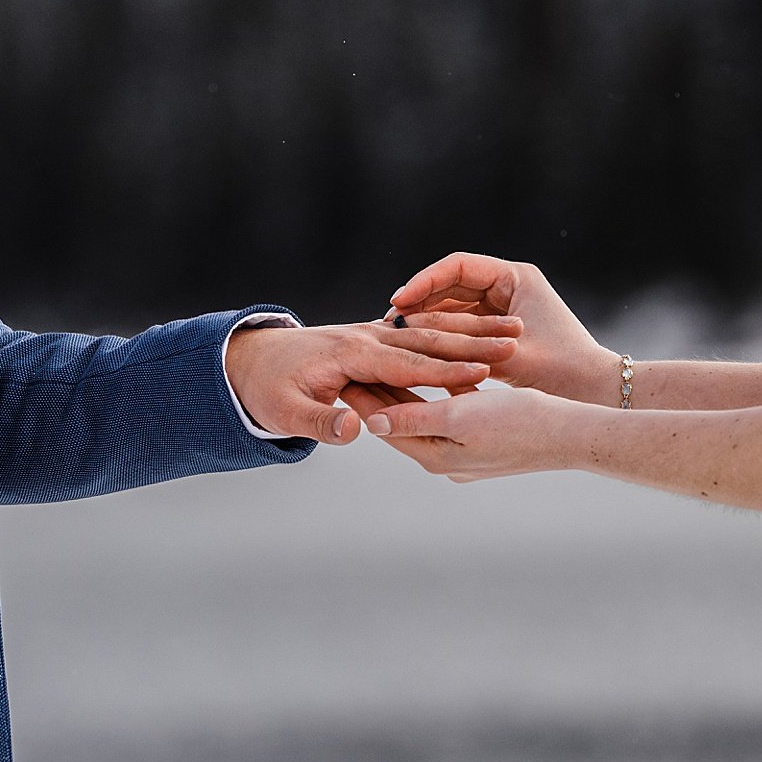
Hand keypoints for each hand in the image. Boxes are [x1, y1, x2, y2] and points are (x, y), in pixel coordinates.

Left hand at [225, 319, 516, 442]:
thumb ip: (323, 422)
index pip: (409, 363)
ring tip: (512, 331)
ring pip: (430, 333)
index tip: (485, 370)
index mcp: (350, 354)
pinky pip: (421, 335)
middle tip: (515, 337)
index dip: (447, 369)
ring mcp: (370, 336)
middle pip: (429, 340)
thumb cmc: (266, 390)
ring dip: (471, 333)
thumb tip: (356, 429)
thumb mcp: (286, 412)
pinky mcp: (373, 340)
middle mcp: (365, 338)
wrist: (246, 361)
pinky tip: (482, 338)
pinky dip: (454, 335)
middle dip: (474, 340)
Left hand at [343, 384, 585, 480]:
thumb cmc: (522, 422)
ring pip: (425, 414)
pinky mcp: (482, 441)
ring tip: (381, 363)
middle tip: (349, 362)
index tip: (339, 370)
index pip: (385, 423)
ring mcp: (464, 453)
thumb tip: (369, 423)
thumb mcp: (461, 417)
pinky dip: (436, 393)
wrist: (573, 435)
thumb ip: (414, 419)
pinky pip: (449, 413)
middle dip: (377, 392)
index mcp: (436, 455)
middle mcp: (446, 459)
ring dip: (405, 389)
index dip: (361, 394)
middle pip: (400, 420)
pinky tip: (429, 373)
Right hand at [388, 253, 620, 404]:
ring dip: (429, 320)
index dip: (423, 282)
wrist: (596, 394)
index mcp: (516, 277)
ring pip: (455, 306)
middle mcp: (510, 286)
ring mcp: (505, 308)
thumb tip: (418, 348)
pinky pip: (465, 327)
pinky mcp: (501, 331)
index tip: (398, 302)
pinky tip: (419, 353)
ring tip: (397, 338)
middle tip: (389, 322)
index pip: (458, 266)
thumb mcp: (509, 357)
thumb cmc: (562, 372)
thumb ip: (465, 349)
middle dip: (420, 302)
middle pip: (452, 284)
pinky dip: (443, 337)